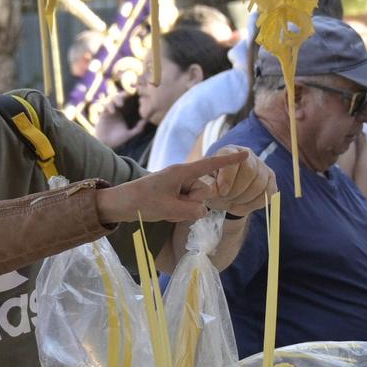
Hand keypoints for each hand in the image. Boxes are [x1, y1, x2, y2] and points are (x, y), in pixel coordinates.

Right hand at [92, 92, 138, 147]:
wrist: (105, 145)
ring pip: (113, 98)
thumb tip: (147, 120)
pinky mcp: (103, 113)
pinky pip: (106, 105)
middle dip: (125, 94)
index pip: (129, 101)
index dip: (132, 97)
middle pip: (121, 96)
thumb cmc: (117, 139)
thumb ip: (138, 128)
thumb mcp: (129, 134)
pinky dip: (109, 106)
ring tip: (120, 105)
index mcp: (125, 112)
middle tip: (129, 96)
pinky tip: (113, 112)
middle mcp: (117, 110)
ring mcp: (110, 110)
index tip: (138, 97)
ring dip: (117, 99)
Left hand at [97, 151, 274, 226]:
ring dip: (183, 209)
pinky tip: (165, 211)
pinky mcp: (175, 195)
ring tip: (164, 208)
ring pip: (196, 201)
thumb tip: (203, 211)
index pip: (210, 165)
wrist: (120, 204)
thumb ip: (191, 211)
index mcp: (181, 172)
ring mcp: (179, 186)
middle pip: (203, 191)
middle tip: (170, 205)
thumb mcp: (168, 209)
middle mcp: (183, 177)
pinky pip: (188, 206)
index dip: (229, 162)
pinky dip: (179, 212)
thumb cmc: (141, 202)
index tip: (246, 154)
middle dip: (192, 202)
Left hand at [200, 147, 273, 216]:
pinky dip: (254, 204)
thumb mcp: (204, 184)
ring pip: (260, 184)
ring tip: (232, 203)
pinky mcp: (270, 180)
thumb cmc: (212, 186)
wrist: (224, 193)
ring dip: (245, 198)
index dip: (228, 176)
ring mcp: (261, 166)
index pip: (232, 157)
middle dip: (237, 189)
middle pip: (249, 170)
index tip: (222, 191)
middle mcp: (247, 154)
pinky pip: (267, 194)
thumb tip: (211, 191)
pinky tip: (242, 205)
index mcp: (228, 151)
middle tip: (226, 198)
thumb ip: (206, 186)